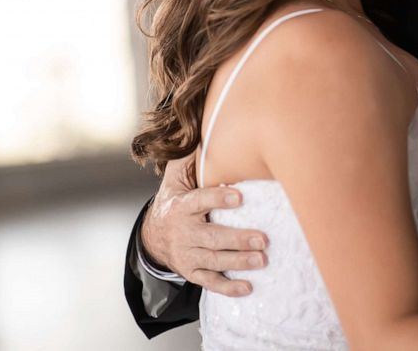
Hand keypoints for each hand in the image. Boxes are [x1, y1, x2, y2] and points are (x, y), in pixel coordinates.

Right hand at [140, 153, 268, 296]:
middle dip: (238, 239)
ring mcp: (188, 255)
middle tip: (263, 239)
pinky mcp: (193, 272)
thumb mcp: (178, 177)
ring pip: (214, 261)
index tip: (240, 196)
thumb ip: (193, 158)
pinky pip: (209, 282)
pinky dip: (228, 287)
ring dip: (239, 262)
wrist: (154, 234)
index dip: (219, 198)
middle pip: (212, 237)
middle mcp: (184, 233)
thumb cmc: (177, 198)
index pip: (200, 201)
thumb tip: (210, 130)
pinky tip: (248, 288)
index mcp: (183, 206)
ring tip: (263, 259)